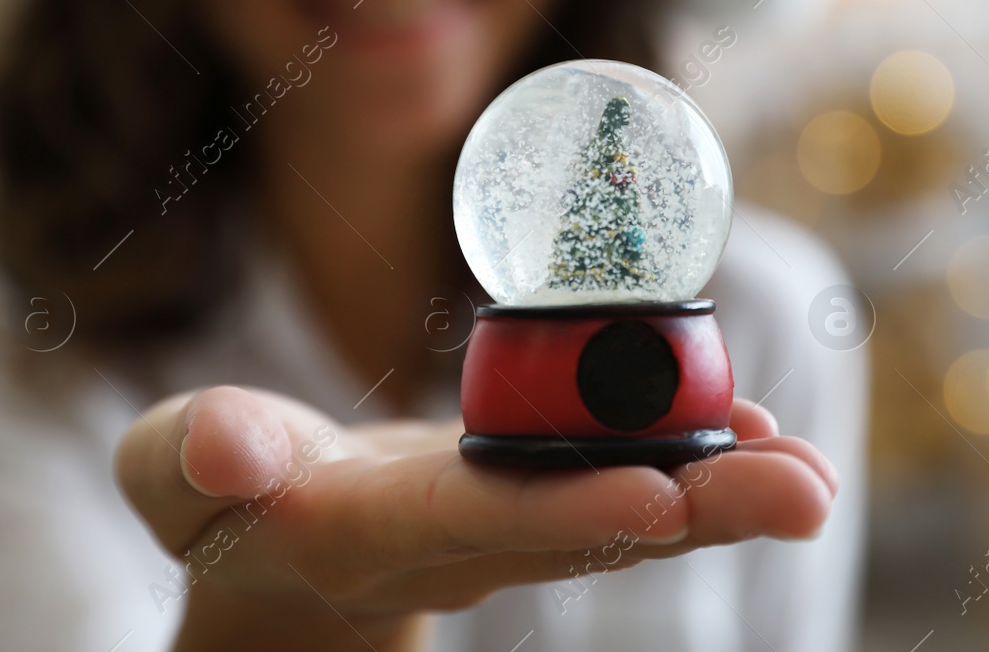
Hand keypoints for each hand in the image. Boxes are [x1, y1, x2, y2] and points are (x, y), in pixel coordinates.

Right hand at [115, 386, 837, 650]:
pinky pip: (618, 480)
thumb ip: (196, 456)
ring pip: (620, 512)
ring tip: (812, 471)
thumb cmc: (218, 499)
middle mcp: (455, 543)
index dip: (565, 511)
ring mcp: (501, 527)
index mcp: (366, 535)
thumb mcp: (176, 472)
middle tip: (805, 490)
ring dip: (722, 493)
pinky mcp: (528, 497)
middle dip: (694, 512)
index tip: (659, 496)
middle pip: (583, 528)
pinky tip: (760, 434)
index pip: (472, 522)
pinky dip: (691, 460)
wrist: (274, 554)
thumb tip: (235, 448)